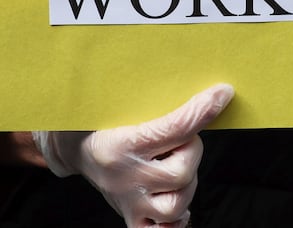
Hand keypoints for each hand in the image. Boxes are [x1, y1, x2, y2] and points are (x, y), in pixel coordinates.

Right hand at [33, 83, 233, 227]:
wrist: (71, 149)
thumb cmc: (98, 121)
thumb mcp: (113, 102)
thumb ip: (146, 94)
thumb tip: (188, 79)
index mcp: (120, 145)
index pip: (173, 128)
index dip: (202, 110)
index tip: (222, 93)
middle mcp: (126, 178)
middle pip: (182, 170)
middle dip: (193, 150)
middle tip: (182, 139)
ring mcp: (131, 202)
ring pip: (178, 203)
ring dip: (187, 183)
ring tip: (175, 164)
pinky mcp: (134, 218)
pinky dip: (177, 221)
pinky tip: (177, 199)